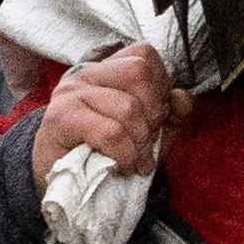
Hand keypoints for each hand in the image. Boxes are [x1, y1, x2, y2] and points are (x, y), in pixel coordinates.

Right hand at [30, 42, 181, 194]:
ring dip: (141, 143)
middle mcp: (86, 74)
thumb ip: (170, 114)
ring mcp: (71, 93)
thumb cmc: (105, 158)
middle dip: (153, 112)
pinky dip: (126, 155)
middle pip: (139, 71)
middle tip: (146, 141)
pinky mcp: (61, 119)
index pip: (144, 54)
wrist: (61, 189)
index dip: (160, 85)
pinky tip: (122, 166)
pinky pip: (112, 132)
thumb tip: (183, 97)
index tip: (154, 117)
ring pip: (128, 107)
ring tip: (135, 161)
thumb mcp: (146, 134)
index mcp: (105, 71)